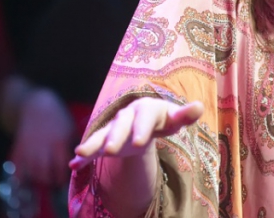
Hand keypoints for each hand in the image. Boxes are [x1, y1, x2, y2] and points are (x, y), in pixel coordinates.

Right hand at [9, 88, 74, 186]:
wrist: (36, 105)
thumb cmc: (58, 118)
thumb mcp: (70, 129)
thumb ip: (73, 146)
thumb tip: (79, 164)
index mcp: (59, 142)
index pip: (62, 167)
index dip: (63, 178)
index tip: (65, 181)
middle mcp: (44, 147)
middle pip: (46, 173)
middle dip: (51, 182)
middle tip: (55, 184)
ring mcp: (29, 148)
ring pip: (32, 172)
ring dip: (38, 180)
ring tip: (44, 180)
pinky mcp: (18, 148)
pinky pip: (18, 168)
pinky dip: (21, 177)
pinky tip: (27, 179)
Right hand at [69, 99, 203, 171]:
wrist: (145, 121)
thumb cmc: (162, 120)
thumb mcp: (173, 118)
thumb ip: (185, 114)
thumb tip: (199, 106)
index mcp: (146, 109)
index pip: (144, 117)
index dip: (141, 128)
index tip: (140, 142)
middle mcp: (127, 116)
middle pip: (121, 125)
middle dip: (115, 137)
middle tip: (110, 150)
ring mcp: (114, 128)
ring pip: (102, 134)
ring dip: (93, 143)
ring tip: (81, 154)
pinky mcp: (104, 139)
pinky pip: (92, 147)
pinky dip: (84, 156)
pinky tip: (73, 166)